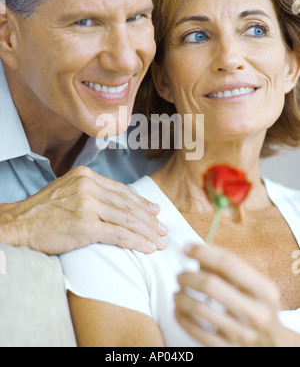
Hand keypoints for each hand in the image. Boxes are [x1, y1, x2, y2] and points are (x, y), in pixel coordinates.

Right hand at [0, 166, 166, 254]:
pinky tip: (148, 248)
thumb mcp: (68, 190)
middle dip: (149, 219)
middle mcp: (89, 187)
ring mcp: (88, 206)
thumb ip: (91, 191)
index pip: (121, 190)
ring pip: (127, 219)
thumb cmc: (42, 211)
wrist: (18, 224)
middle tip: (163, 229)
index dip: (141, 202)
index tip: (154, 211)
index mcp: (86, 176)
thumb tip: (115, 203)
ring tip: (160, 240)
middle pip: (128, 205)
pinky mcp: (85, 227)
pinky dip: (137, 242)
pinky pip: (119, 235)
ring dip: (147, 232)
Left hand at [175, 245, 299, 346]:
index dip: (203, 252)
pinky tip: (178, 308)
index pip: (228, 264)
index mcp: (264, 290)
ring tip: (178, 291)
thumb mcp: (255, 286)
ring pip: (199, 308)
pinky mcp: (227, 349)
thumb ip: (228, 269)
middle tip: (180, 275)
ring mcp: (242, 334)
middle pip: (210, 285)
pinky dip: (181, 316)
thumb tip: (196, 253)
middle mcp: (256, 313)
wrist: (274, 344)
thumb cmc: (257, 306)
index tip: (186, 248)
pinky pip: (196, 331)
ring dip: (181, 296)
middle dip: (188, 276)